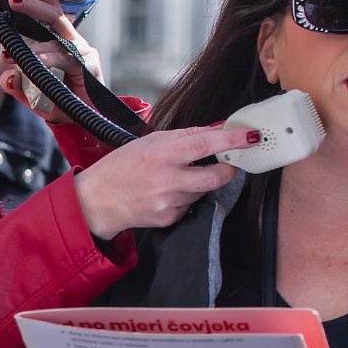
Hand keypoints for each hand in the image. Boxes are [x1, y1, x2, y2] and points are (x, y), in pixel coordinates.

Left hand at [0, 0, 104, 117]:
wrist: (90, 123)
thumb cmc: (64, 105)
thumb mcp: (34, 97)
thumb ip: (19, 87)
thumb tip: (4, 78)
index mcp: (62, 42)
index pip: (49, 11)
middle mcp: (73, 42)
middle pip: (55, 12)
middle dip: (34, 1)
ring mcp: (82, 52)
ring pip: (58, 33)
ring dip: (33, 38)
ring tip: (9, 48)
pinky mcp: (88, 66)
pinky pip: (64, 58)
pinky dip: (46, 59)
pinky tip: (33, 61)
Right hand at [70, 124, 256, 239]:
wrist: (97, 201)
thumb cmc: (122, 167)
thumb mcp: (150, 142)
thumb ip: (186, 135)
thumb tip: (218, 129)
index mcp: (161, 154)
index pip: (204, 144)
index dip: (230, 140)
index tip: (250, 136)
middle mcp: (166, 179)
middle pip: (215, 176)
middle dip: (229, 169)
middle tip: (231, 162)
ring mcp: (168, 202)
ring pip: (202, 190)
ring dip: (199, 182)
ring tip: (176, 178)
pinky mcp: (168, 218)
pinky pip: (189, 205)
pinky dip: (185, 197)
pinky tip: (165, 194)